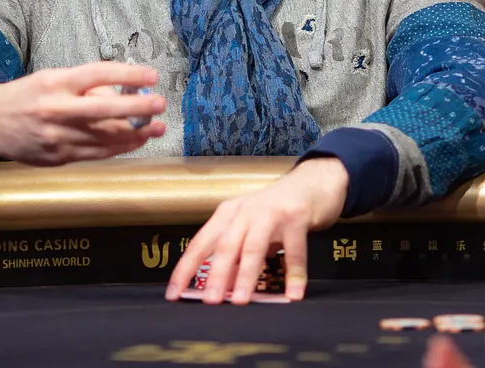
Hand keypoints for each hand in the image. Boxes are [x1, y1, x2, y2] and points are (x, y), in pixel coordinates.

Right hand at [0, 62, 165, 164]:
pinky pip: (96, 153)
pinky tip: (135, 141)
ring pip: (105, 137)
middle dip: (137, 108)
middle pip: (105, 110)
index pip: (96, 75)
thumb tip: (122, 91)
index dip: (127, 74)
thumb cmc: (25, 96)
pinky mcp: (59, 157)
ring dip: (136, 133)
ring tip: (158, 127)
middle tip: (160, 104)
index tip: (151, 74)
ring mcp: (58, 137)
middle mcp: (57, 110)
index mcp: (55, 84)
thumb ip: (83, 86)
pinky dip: (119, 147)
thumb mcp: (50, 79)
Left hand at [165, 157, 347, 303]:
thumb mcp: (250, 227)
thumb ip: (236, 254)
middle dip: (216, 275)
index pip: (201, 244)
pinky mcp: (296, 218)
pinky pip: (295, 251)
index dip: (185, 269)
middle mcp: (245, 211)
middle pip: (225, 246)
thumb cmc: (275, 210)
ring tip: (241, 300)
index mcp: (228, 214)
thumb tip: (222, 287)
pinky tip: (293, 294)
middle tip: (209, 300)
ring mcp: (270, 213)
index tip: (173, 293)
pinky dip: (294, 275)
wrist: (311, 183)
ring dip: (246, 275)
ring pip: (254, 247)